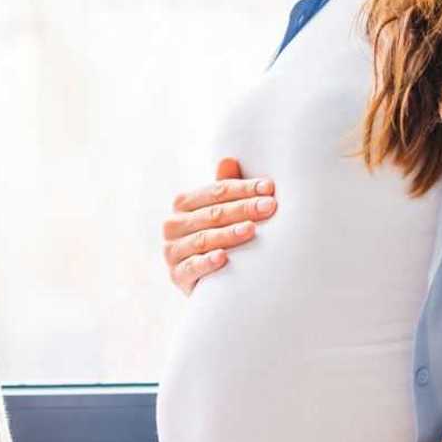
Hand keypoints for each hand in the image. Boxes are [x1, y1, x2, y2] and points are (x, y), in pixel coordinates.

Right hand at [161, 157, 276, 294]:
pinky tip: (223, 258)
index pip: (216, 192)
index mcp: (183, 203)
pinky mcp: (176, 275)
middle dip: (243, 209)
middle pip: (212, 214)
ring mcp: (172, 251)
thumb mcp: (223, 212)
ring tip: (252, 229)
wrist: (210, 283)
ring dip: (228, 234)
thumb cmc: (220, 238)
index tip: (270, 188)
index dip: (244, 188)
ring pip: (203, 239)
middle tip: (270, 207)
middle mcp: (173, 224)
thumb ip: (225, 189)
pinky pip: (192, 268)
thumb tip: (228, 158)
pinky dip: (207, 263)